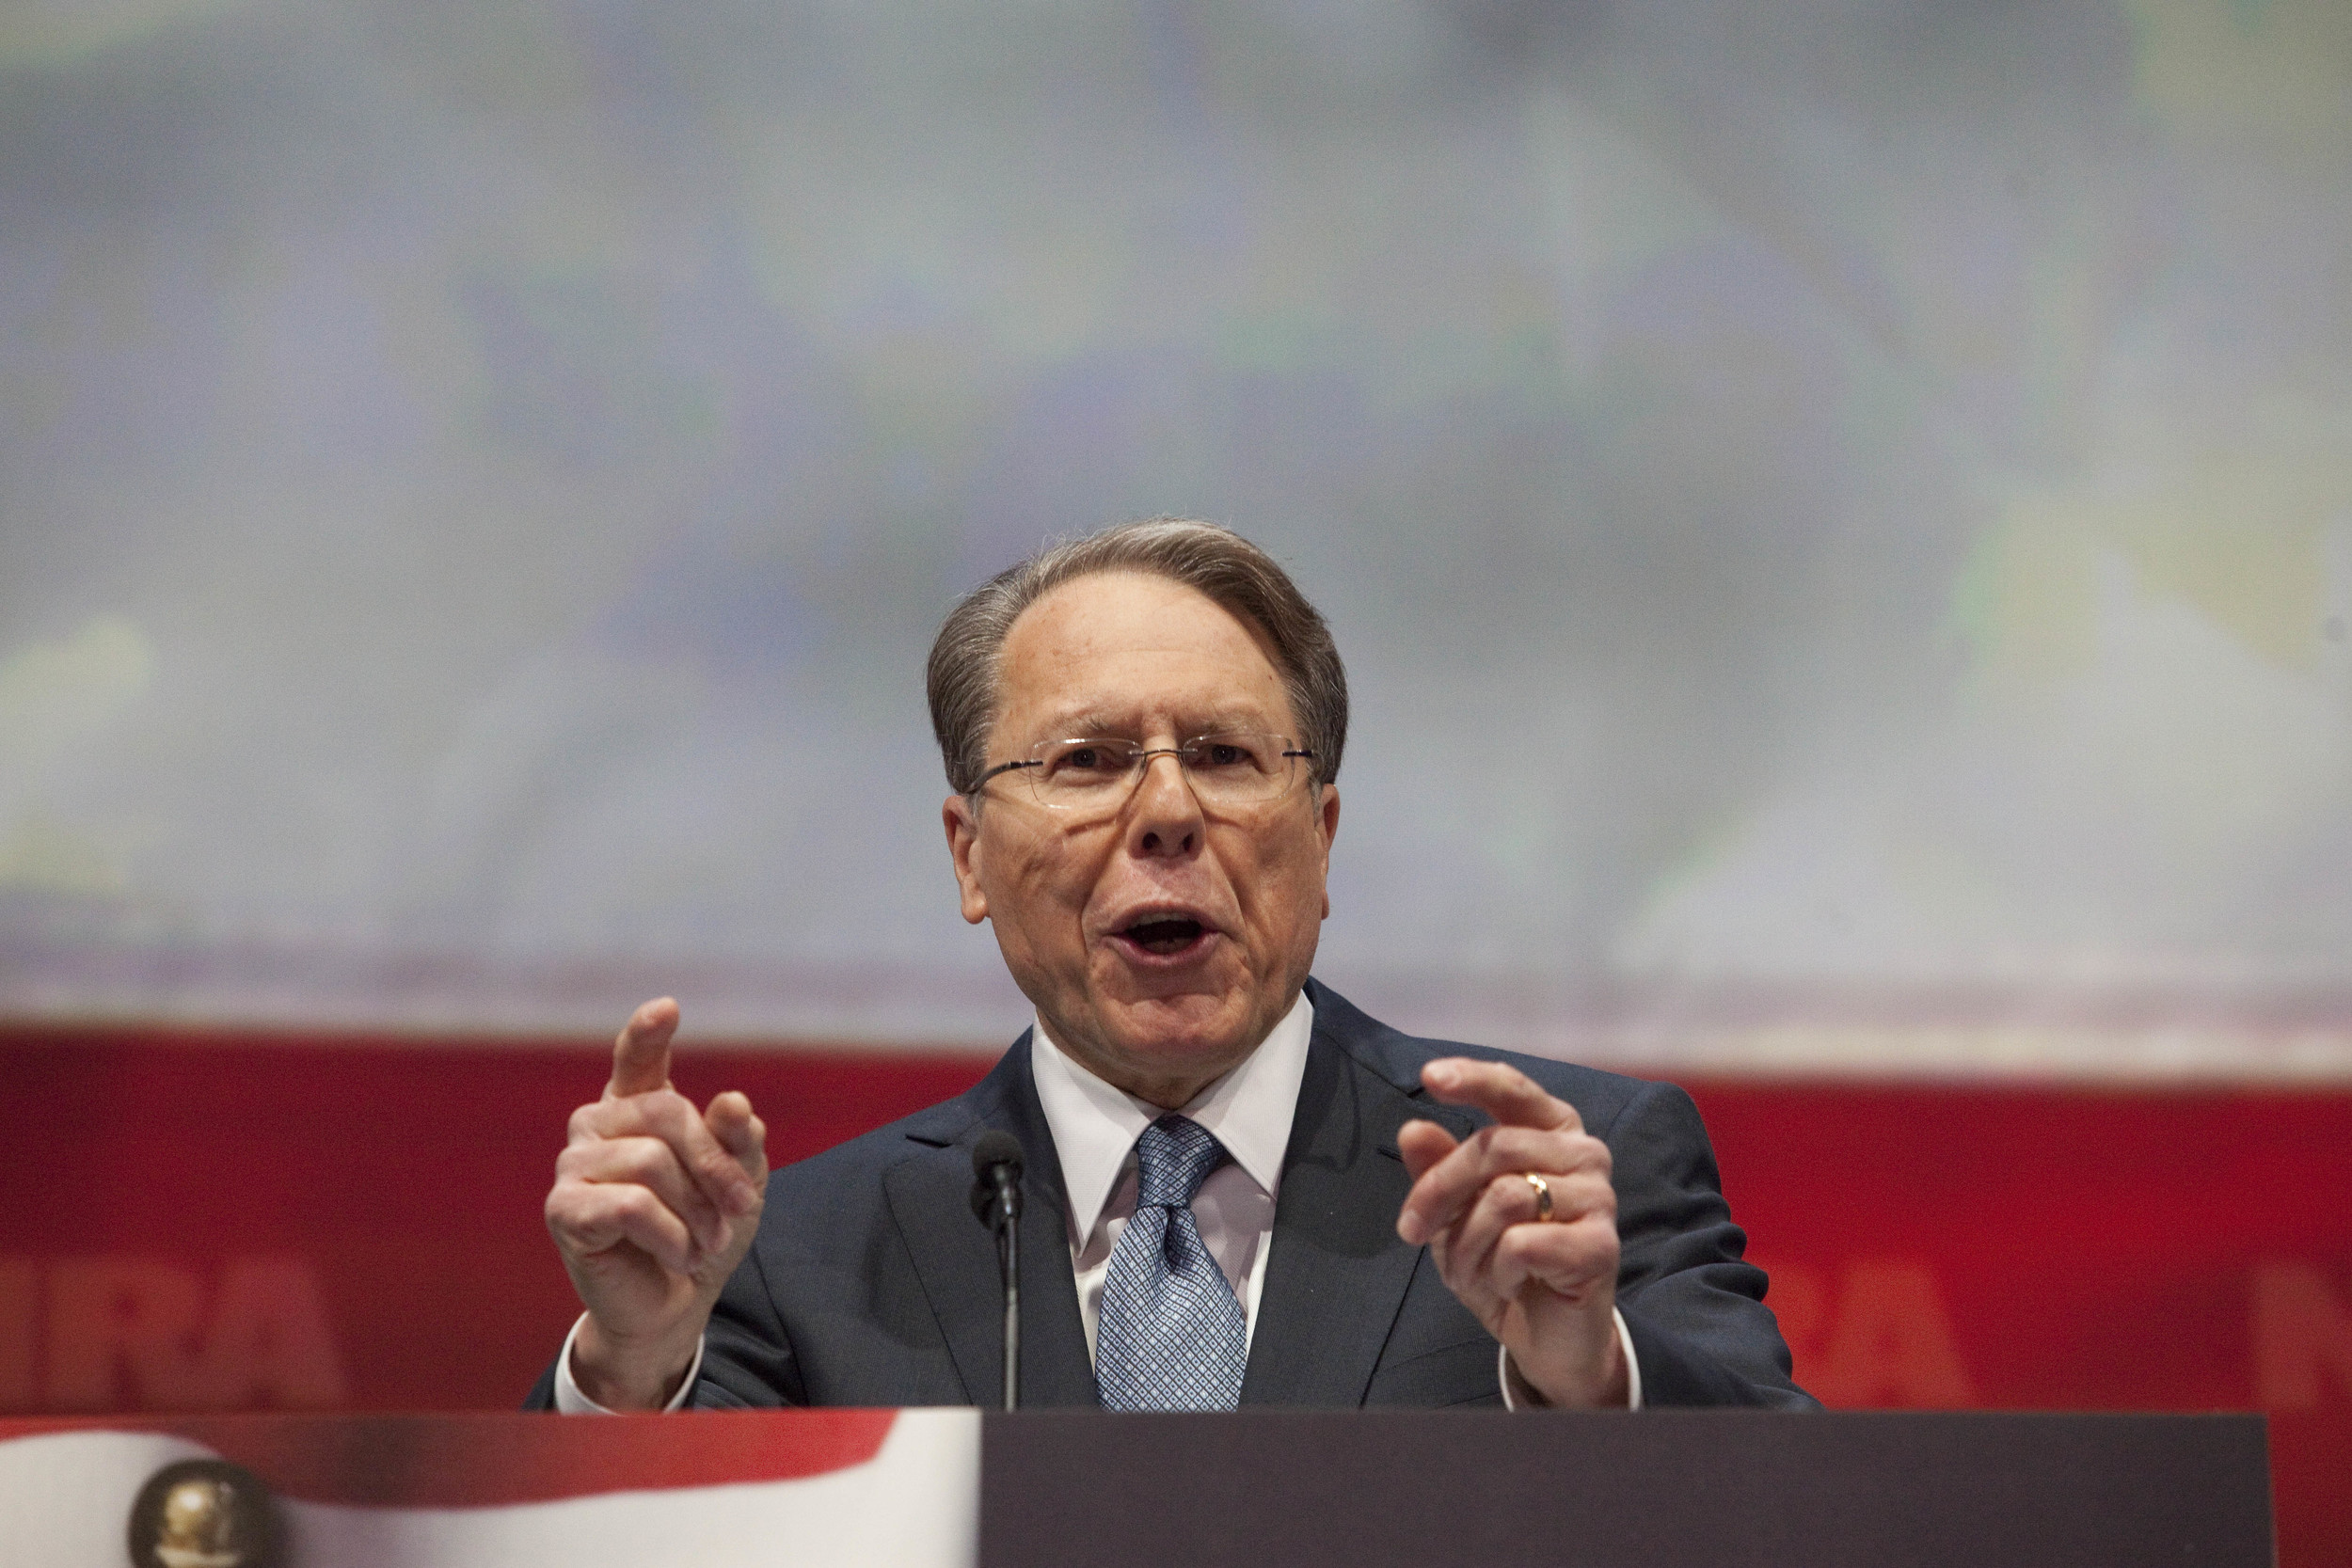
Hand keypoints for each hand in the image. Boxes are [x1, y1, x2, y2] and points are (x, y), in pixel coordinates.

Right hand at [544, 998, 766, 1408]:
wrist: (675, 1303)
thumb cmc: (704, 1232)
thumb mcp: (741, 1183)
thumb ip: (740, 1140)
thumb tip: (733, 1102)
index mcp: (638, 1107)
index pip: (636, 1059)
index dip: (647, 1033)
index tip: (668, 1009)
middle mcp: (598, 1123)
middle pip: (669, 1115)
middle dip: (717, 1167)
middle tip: (739, 1210)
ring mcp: (573, 1163)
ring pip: (651, 1161)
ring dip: (697, 1210)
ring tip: (703, 1242)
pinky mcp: (563, 1209)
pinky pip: (630, 1205)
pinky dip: (670, 1235)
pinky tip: (677, 1255)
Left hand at [1395, 1058, 1627, 1407]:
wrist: (1548, 1339)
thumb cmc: (1504, 1264)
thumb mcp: (1457, 1215)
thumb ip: (1438, 1170)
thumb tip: (1414, 1129)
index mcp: (1551, 1132)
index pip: (1513, 1089)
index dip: (1472, 1078)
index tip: (1430, 1077)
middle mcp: (1583, 1155)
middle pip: (1494, 1147)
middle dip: (1439, 1190)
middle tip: (1412, 1230)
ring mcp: (1599, 1199)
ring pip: (1504, 1197)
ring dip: (1467, 1243)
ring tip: (1473, 1270)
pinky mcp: (1602, 1246)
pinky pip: (1522, 1243)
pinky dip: (1497, 1270)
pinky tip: (1510, 1283)